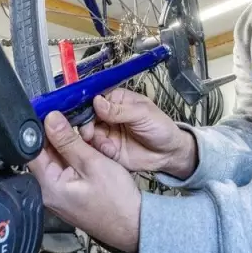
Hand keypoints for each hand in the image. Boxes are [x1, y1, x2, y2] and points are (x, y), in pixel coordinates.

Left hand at [28, 111, 140, 252]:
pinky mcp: (66, 192)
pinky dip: (73, 156)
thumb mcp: (93, 163)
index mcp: (47, 186)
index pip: (31, 150)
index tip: (51, 113)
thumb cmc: (116, 202)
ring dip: (66, 145)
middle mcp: (47, 191)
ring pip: (54, 158)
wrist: (133, 225)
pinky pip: (64, 167)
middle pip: (42, 153)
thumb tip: (50, 120)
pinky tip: (86, 150)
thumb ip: (68, 141)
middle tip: (72, 121)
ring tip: (84, 138)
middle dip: (56, 135)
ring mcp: (57, 193)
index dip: (39, 129)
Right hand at [79, 88, 196, 179]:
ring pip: (89, 133)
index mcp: (116, 100)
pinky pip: (96, 149)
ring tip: (106, 145)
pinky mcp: (107, 149)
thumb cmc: (160, 127)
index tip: (83, 114)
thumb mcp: (142, 114)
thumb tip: (96, 101)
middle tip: (89, 133)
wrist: (169, 154)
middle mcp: (107, 115)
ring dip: (93, 139)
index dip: (86, 105)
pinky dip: (100, 150)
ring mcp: (106, 132)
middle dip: (86, 125)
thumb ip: (119, 110)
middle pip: (87, 117)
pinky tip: (111, 152)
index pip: (94, 98)